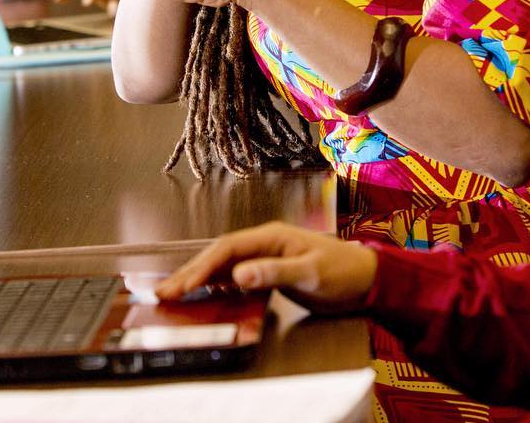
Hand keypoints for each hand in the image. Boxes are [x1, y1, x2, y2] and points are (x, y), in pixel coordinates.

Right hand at [155, 222, 377, 313]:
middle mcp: (265, 241)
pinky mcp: (270, 270)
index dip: (203, 267)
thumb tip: (238, 274)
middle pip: (220, 254)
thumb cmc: (343, 271)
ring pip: (224, 264)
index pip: (227, 248)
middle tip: (164, 291)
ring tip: (174, 293)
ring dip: (199, 277)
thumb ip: (275, 272)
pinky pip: (235, 274)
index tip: (183, 286)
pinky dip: (215, 284)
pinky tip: (204, 294)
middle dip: (191, 272)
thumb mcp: (311, 273)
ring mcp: (266, 255)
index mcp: (272, 235)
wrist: (365, 278)